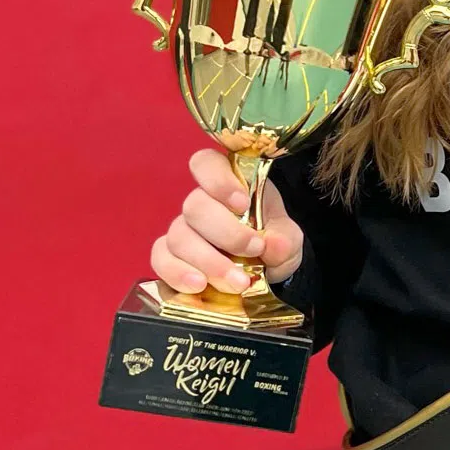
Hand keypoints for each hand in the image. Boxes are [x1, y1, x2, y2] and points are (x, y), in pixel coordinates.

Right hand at [150, 149, 303, 294]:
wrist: (266, 276)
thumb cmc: (272, 244)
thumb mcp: (288, 239)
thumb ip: (284, 240)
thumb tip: (272, 245)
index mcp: (230, 185)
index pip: (207, 164)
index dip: (219, 181)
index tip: (242, 205)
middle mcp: (201, 204)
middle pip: (195, 206)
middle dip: (226, 233)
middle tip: (253, 251)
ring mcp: (182, 230)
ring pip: (179, 237)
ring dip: (209, 262)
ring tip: (236, 282)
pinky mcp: (170, 257)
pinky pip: (161, 260)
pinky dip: (178, 274)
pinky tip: (199, 285)